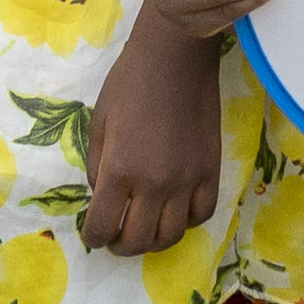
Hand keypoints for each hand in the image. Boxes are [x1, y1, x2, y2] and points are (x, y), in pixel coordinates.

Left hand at [77, 36, 222, 257]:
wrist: (175, 57)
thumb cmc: (129, 83)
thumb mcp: (98, 124)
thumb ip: (96, 167)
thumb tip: (100, 196)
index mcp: (119, 170)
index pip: (103, 226)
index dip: (93, 236)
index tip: (93, 233)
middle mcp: (154, 183)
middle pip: (137, 240)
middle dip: (120, 245)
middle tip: (115, 238)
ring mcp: (186, 180)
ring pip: (171, 236)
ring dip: (152, 241)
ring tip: (143, 231)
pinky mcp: (210, 171)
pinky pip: (202, 214)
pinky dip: (186, 221)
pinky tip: (174, 212)